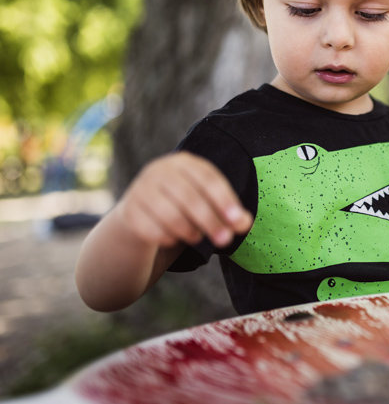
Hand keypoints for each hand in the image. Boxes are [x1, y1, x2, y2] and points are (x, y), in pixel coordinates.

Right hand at [114, 152, 252, 248]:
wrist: (141, 209)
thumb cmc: (185, 203)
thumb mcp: (209, 202)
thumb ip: (230, 213)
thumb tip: (245, 223)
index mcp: (185, 162)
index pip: (208, 179)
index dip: (225, 200)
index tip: (237, 220)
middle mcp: (160, 170)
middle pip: (189, 197)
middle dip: (210, 221)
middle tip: (225, 240)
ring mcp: (141, 189)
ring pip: (170, 214)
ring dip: (189, 230)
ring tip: (197, 237)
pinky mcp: (129, 210)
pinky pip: (151, 229)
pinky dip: (168, 238)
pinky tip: (174, 239)